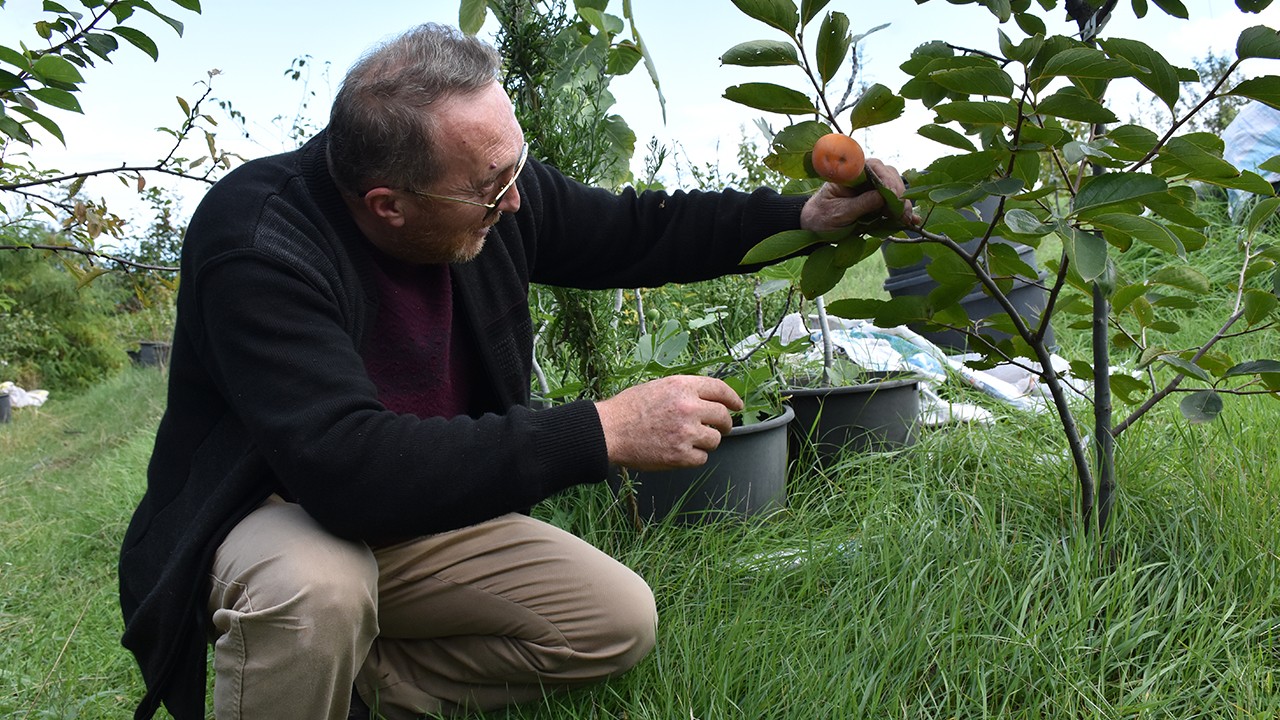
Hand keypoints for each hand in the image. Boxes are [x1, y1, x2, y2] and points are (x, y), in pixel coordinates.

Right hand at [595, 375, 743, 470]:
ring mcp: (686, 432)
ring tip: (689, 440)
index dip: (733, 398)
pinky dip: (694, 457)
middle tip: (721, 429)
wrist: (609, 431)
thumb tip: (707, 399)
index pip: (720, 389)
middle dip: (725, 424)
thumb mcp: (658, 386)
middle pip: (723, 416)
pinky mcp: (681, 455)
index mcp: (682, 386)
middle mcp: (688, 407)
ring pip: (715, 439)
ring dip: (707, 441)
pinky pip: (702, 458)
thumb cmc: (628, 409)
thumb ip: (684, 391)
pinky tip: (680, 452)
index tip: (738, 405)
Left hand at [800, 158, 919, 230]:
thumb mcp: (838, 212)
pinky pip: (893, 205)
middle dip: (898, 193)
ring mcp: (871, 190)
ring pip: (895, 190)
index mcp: (851, 173)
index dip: (886, 178)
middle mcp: (864, 178)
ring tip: (907, 218)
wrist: (813, 227)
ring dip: (902, 204)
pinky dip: (902, 212)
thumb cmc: (820, 216)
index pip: (874, 167)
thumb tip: (882, 197)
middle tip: (900, 211)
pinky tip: (912, 220)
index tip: (892, 194)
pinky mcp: (876, 204)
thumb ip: (859, 204)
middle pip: (889, 176)